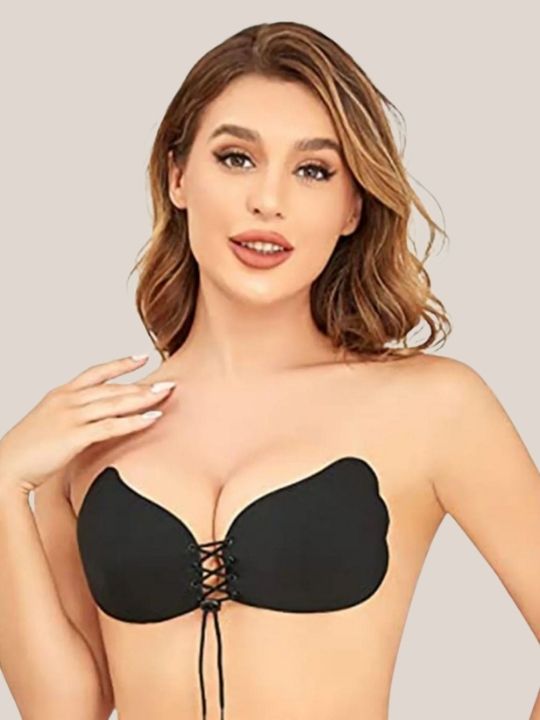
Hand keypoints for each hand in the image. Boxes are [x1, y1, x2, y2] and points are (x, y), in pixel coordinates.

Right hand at [0, 354, 174, 494]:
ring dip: (143, 398)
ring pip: (114, 402)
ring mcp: (71, 416)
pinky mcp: (74, 436)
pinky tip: (152, 418)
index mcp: (61, 394)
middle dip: (142, 384)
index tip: (142, 357)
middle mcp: (67, 400)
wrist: (5, 467)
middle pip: (112, 387)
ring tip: (165, 394)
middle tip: (169, 382)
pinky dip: (134, 421)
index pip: (96, 372)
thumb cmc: (27, 450)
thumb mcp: (51, 424)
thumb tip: (94, 421)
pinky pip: (111, 426)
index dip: (120, 364)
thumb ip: (73, 418)